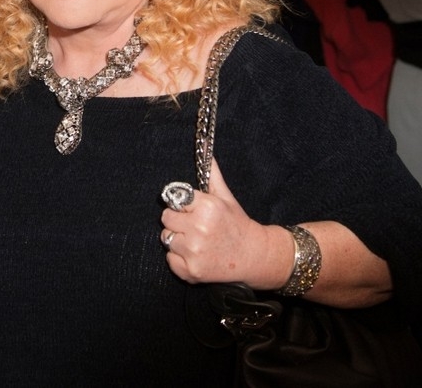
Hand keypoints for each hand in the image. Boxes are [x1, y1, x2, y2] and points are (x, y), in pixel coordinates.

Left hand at [161, 158, 292, 289]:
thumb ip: (212, 176)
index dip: (183, 205)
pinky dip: (179, 259)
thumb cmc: (238, 225)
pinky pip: (170, 259)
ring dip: (178, 240)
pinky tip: (197, 256)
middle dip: (178, 222)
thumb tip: (206, 151)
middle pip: (166, 219)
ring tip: (198, 242)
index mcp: (207, 208)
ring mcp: (194, 251)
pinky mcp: (191, 271)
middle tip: (196, 227)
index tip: (192, 210)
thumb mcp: (226, 198)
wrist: (255, 257)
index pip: (174, 199)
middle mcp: (199, 229)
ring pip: (166, 239)